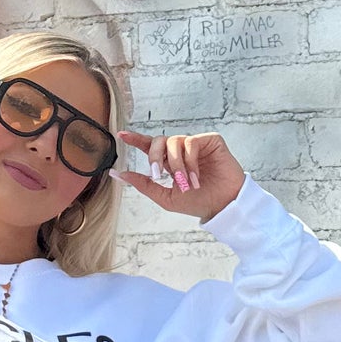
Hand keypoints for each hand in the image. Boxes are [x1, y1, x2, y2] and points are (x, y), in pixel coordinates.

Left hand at [120, 129, 244, 221]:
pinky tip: (197, 176)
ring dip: (176, 165)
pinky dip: (190, 161)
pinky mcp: (211, 141)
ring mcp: (196, 144)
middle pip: (158, 140)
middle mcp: (181, 150)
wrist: (222, 206)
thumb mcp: (165, 196)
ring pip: (174, 142)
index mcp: (170, 162)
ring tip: (186, 182)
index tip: (121, 135)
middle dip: (154, 156)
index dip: (136, 139)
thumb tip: (118, 174)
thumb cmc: (197, 202)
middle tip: (157, 174)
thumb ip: (143, 184)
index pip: (150, 146)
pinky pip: (192, 142)